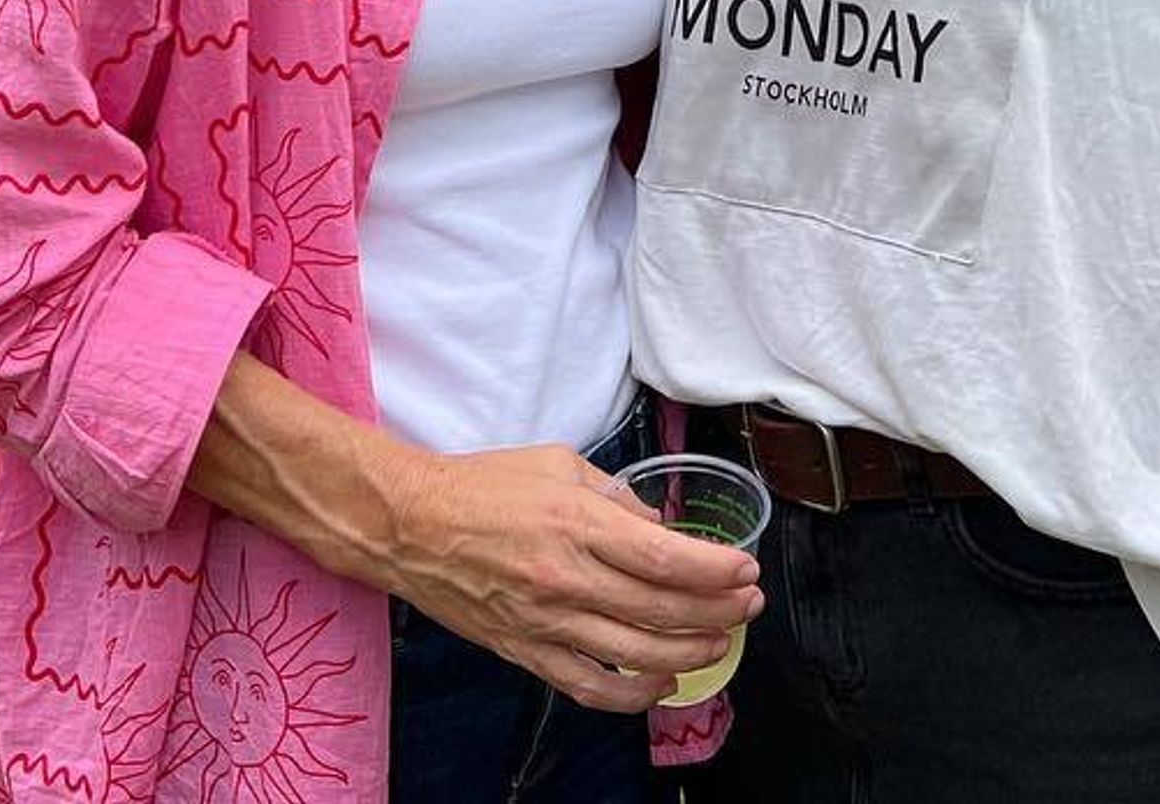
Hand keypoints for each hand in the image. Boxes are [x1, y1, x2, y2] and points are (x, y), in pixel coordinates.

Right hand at [385, 443, 761, 713]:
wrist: (411, 525)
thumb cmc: (484, 485)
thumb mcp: (560, 464)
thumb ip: (616, 497)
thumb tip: (660, 527)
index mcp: (577, 522)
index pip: (664, 558)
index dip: (714, 571)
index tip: (744, 570)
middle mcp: (566, 577)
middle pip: (660, 609)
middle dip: (717, 611)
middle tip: (748, 606)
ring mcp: (545, 622)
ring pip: (633, 654)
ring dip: (688, 653)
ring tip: (719, 642)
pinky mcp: (525, 652)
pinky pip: (587, 686)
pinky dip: (631, 694)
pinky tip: (661, 684)